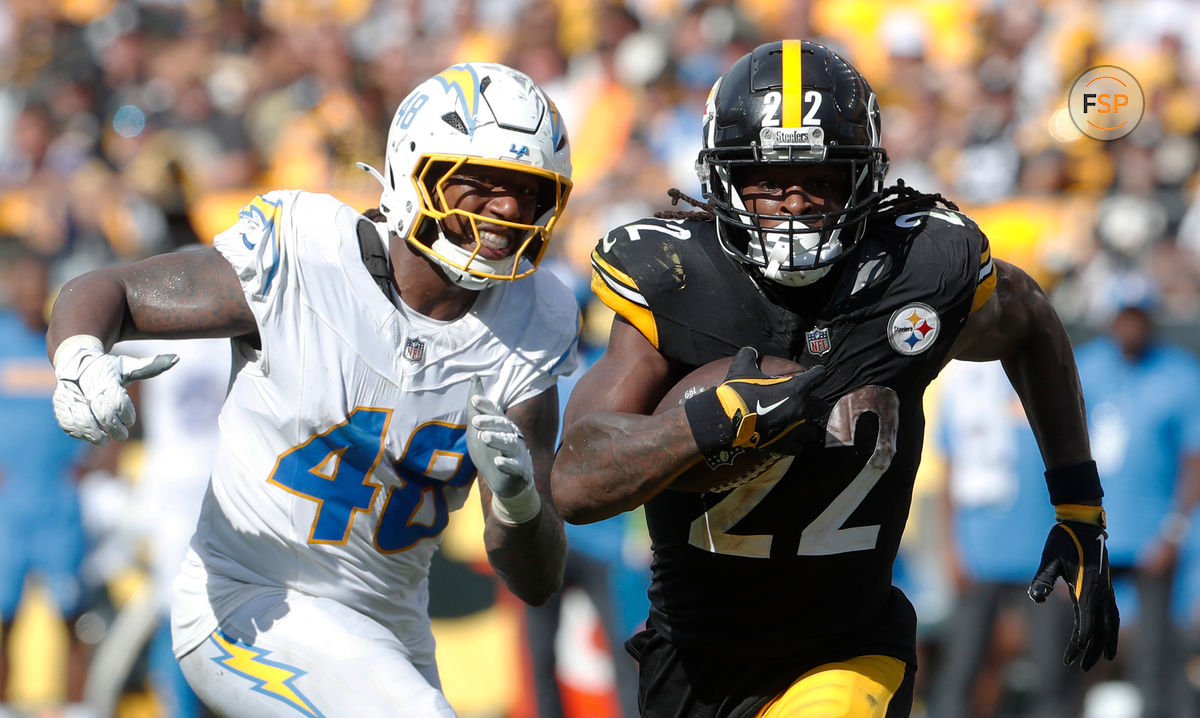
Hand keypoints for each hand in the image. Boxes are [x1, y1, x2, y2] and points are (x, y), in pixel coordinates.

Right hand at [52, 335, 177, 445]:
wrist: (76, 360)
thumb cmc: (108, 368)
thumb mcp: (130, 366)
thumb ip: (152, 366)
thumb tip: (176, 358)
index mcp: (108, 379)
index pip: (119, 400)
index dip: (126, 414)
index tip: (130, 422)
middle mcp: (89, 388)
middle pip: (103, 413)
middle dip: (113, 428)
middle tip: (122, 436)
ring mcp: (73, 395)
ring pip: (82, 420)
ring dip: (93, 434)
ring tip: (103, 441)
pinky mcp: (61, 403)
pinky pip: (66, 421)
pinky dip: (77, 432)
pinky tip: (87, 436)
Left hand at [465, 375, 539, 523]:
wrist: (506, 484)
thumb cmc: (491, 452)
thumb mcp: (479, 431)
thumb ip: (476, 408)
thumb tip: (475, 377)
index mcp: (503, 427)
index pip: (495, 413)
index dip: (486, 406)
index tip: (474, 401)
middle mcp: (512, 437)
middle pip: (503, 427)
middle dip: (490, 423)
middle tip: (475, 421)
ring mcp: (517, 454)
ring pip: (509, 444)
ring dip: (497, 440)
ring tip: (484, 438)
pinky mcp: (520, 471)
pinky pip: (515, 467)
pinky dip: (507, 464)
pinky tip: (498, 462)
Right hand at [685, 346, 825, 456]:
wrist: (728, 420)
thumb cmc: (738, 392)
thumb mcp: (741, 368)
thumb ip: (749, 356)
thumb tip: (751, 350)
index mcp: (795, 388)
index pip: (819, 376)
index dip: (817, 373)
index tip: (816, 373)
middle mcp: (801, 408)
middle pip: (822, 406)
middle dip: (815, 403)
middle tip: (805, 402)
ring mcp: (794, 428)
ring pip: (813, 431)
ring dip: (808, 427)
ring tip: (799, 425)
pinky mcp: (785, 444)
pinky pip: (798, 447)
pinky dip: (795, 444)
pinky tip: (790, 441)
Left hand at [1028, 517, 1119, 669]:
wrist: (1083, 521)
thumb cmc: (1063, 539)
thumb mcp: (1048, 557)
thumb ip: (1043, 578)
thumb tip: (1034, 597)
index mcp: (1087, 587)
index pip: (1086, 624)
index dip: (1078, 643)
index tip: (1070, 657)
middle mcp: (1101, 591)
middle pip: (1102, 629)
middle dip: (1093, 650)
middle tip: (1082, 667)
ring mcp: (1107, 589)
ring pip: (1112, 623)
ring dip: (1107, 642)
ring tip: (1103, 659)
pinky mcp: (1107, 585)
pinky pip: (1113, 612)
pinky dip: (1112, 627)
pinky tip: (1106, 635)